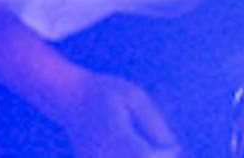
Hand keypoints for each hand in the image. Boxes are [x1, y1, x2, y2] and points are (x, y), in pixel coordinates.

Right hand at [50, 70, 179, 157]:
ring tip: (150, 151)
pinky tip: (134, 151)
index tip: (174, 147)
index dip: (164, 155)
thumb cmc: (105, 91)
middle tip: (165, 150)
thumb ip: (153, 121)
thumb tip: (172, 145)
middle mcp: (103, 153)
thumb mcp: (134, 96)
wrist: (68, 96)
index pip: (145, 156)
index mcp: (115, 134)